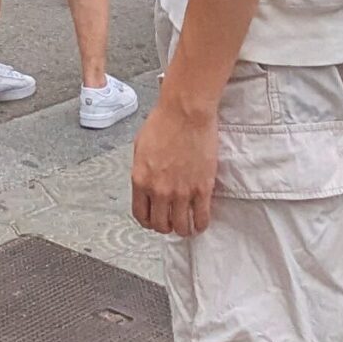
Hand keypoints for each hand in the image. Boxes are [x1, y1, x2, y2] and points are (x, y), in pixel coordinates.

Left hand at [130, 103, 218, 237]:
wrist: (186, 112)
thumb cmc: (163, 122)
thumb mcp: (140, 147)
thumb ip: (142, 171)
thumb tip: (147, 184)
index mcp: (140, 180)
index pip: (141, 215)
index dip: (148, 222)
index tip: (154, 221)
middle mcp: (159, 190)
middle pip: (160, 225)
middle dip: (166, 227)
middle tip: (172, 222)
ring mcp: (181, 192)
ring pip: (181, 226)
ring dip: (183, 229)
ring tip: (187, 225)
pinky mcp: (202, 189)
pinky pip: (201, 217)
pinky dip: (200, 224)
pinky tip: (200, 222)